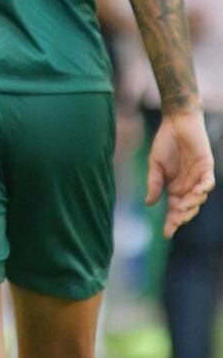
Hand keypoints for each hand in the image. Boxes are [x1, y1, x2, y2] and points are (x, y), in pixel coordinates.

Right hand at [146, 109, 214, 237]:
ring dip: (192, 204)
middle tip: (176, 221)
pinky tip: (198, 192)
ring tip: (183, 206)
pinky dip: (204, 188)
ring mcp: (198, 178)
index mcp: (174, 188)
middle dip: (182, 217)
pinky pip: (208, 182)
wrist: (176, 123)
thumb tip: (149, 203)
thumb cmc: (165, 142)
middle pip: (188, 209)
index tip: (166, 234)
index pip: (174, 210)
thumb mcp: (155, 164)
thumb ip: (153, 182)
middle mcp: (187, 187)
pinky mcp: (207, 168)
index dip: (171, 222)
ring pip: (198, 198)